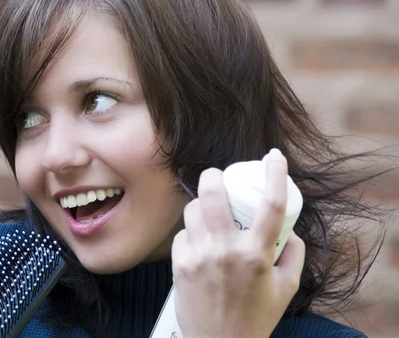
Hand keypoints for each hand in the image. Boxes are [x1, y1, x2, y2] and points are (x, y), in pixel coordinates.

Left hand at [171, 149, 304, 337]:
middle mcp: (226, 250)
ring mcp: (199, 256)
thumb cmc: (255, 317)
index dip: (275, 174)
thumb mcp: (286, 288)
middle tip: (218, 178)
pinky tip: (198, 244)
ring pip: (192, 210)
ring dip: (201, 206)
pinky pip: (182, 234)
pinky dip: (191, 234)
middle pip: (212, 193)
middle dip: (213, 176)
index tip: (275, 156)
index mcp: (257, 254)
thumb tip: (290, 229)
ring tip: (209, 215)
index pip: (271, 205)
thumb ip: (294, 255)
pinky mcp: (180, 264)